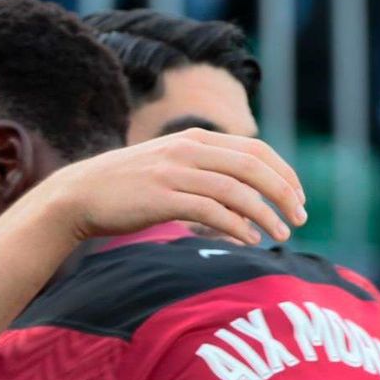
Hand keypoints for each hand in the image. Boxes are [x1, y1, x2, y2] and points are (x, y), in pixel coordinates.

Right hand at [24, 128, 306, 246]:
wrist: (78, 195)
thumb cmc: (125, 188)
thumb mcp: (167, 166)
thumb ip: (201, 171)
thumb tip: (240, 196)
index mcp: (194, 139)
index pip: (256, 150)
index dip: (284, 173)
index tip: (298, 197)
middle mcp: (188, 150)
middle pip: (253, 167)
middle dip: (284, 192)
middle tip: (300, 217)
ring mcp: (174, 172)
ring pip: (237, 190)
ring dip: (265, 213)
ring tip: (280, 234)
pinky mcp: (162, 198)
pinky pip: (211, 210)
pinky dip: (236, 225)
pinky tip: (248, 239)